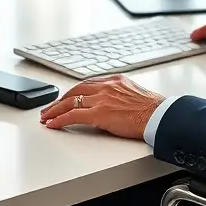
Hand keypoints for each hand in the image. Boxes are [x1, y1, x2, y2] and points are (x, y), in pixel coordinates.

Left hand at [39, 75, 164, 139]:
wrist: (159, 115)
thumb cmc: (152, 109)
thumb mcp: (132, 95)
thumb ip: (117, 97)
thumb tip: (107, 110)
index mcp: (114, 80)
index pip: (86, 84)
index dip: (73, 92)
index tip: (65, 98)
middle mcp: (106, 86)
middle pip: (75, 91)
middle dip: (60, 100)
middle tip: (49, 108)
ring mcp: (101, 99)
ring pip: (70, 102)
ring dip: (55, 110)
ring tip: (46, 117)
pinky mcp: (100, 113)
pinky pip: (73, 115)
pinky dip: (60, 119)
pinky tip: (53, 124)